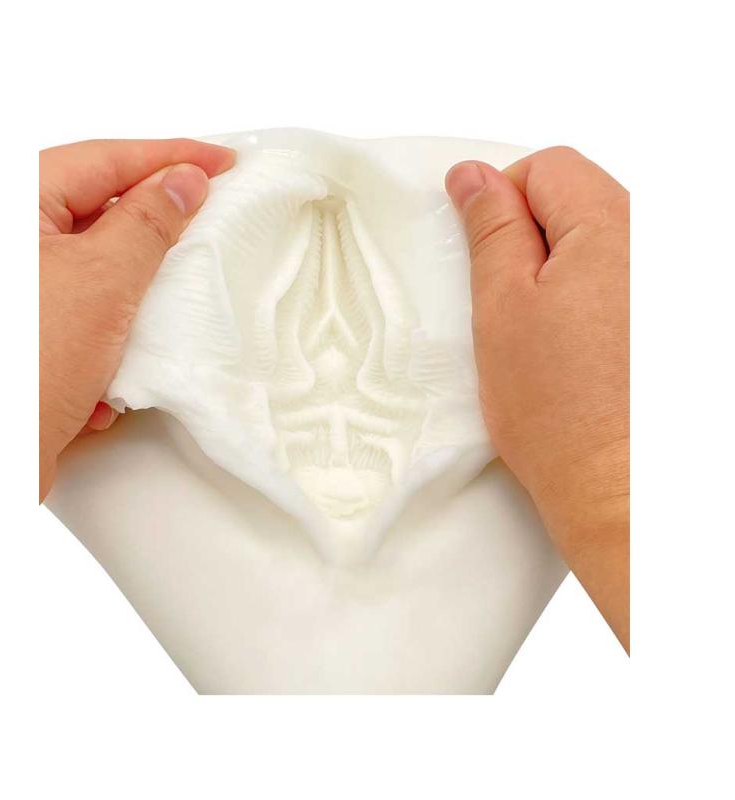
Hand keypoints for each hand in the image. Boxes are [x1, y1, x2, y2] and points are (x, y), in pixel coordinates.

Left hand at [39, 138, 235, 500]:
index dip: (171, 157)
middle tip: (211, 213)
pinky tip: (111, 369)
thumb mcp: (104, 280)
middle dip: (155, 225)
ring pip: (103, 265)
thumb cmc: (27, 367)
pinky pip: (92, 308)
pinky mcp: (36, 329)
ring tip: (168, 299)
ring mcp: (25, 286)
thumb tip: (182, 182)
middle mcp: (12, 239)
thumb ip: (148, 222)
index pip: (106, 160)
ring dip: (136, 291)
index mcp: (13, 204)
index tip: (223, 161)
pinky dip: (113, 333)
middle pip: (103, 209)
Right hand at [446, 147, 628, 650]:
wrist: (620, 488)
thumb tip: (474, 176)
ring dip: (563, 268)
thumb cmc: (557, 410)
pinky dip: (592, 294)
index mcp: (614, 226)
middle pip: (580, 197)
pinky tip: (579, 343)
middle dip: (535, 236)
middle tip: (512, 301)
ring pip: (601, 240)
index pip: (549, 165)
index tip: (486, 251)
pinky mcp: (675, 316)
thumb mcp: (502, 306)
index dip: (504, 200)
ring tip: (546, 331)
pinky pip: (624, 276)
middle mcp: (659, 242)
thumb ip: (492, 227)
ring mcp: (673, 282)